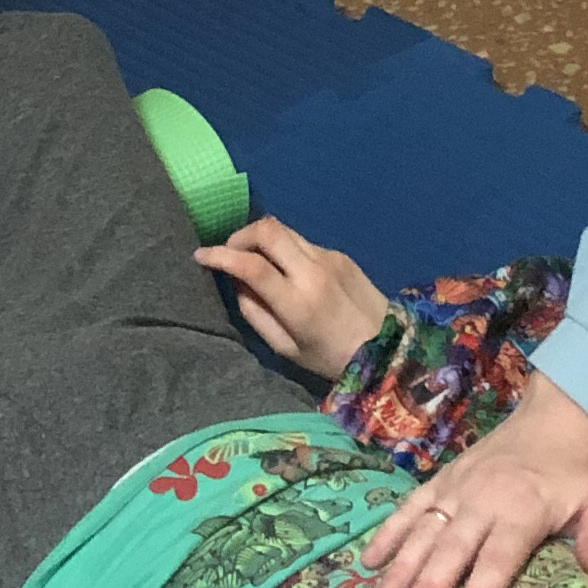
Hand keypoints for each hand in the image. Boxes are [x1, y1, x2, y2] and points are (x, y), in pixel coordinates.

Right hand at [208, 213, 392, 378]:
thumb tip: (235, 282)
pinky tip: (287, 272)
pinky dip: (285, 250)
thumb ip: (255, 313)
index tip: (200, 256)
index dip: (219, 255)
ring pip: (284, 230)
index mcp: (297, 302)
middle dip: (239, 235)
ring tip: (253, 260)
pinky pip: (303, 242)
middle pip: (267, 229)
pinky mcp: (340, 253)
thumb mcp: (286, 348)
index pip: (250, 265)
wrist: (388, 347)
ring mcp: (329, 257)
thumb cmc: (330, 358)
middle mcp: (312, 270)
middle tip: (228, 253)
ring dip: (261, 239)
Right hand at [362, 371, 587, 587]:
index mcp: (523, 511)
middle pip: (452, 549)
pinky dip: (390, 530)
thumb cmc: (579, 469)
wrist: (557, 414)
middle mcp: (483, 500)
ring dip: (402, 564)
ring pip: (425, 530)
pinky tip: (370, 558)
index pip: (497, 559)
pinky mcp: (444, 478)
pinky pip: (411, 505)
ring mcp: (458, 487)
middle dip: (428, 585)